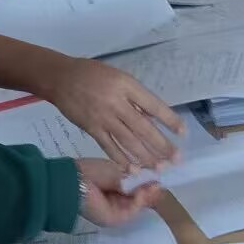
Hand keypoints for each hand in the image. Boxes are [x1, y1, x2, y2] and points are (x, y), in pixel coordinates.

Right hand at [44, 56, 183, 171]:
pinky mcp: (91, 128)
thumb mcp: (118, 77)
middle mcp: (117, 103)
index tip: (183, 133)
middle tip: (176, 159)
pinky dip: (121, 159)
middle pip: (143, 128)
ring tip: (160, 168)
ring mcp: (103, 117)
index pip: (153, 105)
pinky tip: (133, 169)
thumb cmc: (92, 74)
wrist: (60, 78)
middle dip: (161, 145)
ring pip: (128, 141)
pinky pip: (109, 146)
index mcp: (126, 86)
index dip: (169, 120)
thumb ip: (135, 97)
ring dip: (145, 157)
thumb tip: (154, 118)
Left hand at [76, 159, 163, 227]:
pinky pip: (131, 212)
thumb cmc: (92, 171)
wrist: (73, 181)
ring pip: (137, 206)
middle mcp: (116, 201)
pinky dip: (139, 202)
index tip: (160, 176)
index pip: (136, 189)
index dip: (148, 184)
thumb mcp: (116, 172)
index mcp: (115, 189)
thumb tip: (154, 180)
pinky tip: (143, 192)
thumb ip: (134, 179)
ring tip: (154, 186)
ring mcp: (116, 212)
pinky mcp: (114, 220)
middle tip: (161, 182)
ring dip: (147, 196)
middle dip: (151, 191)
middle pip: (139, 199)